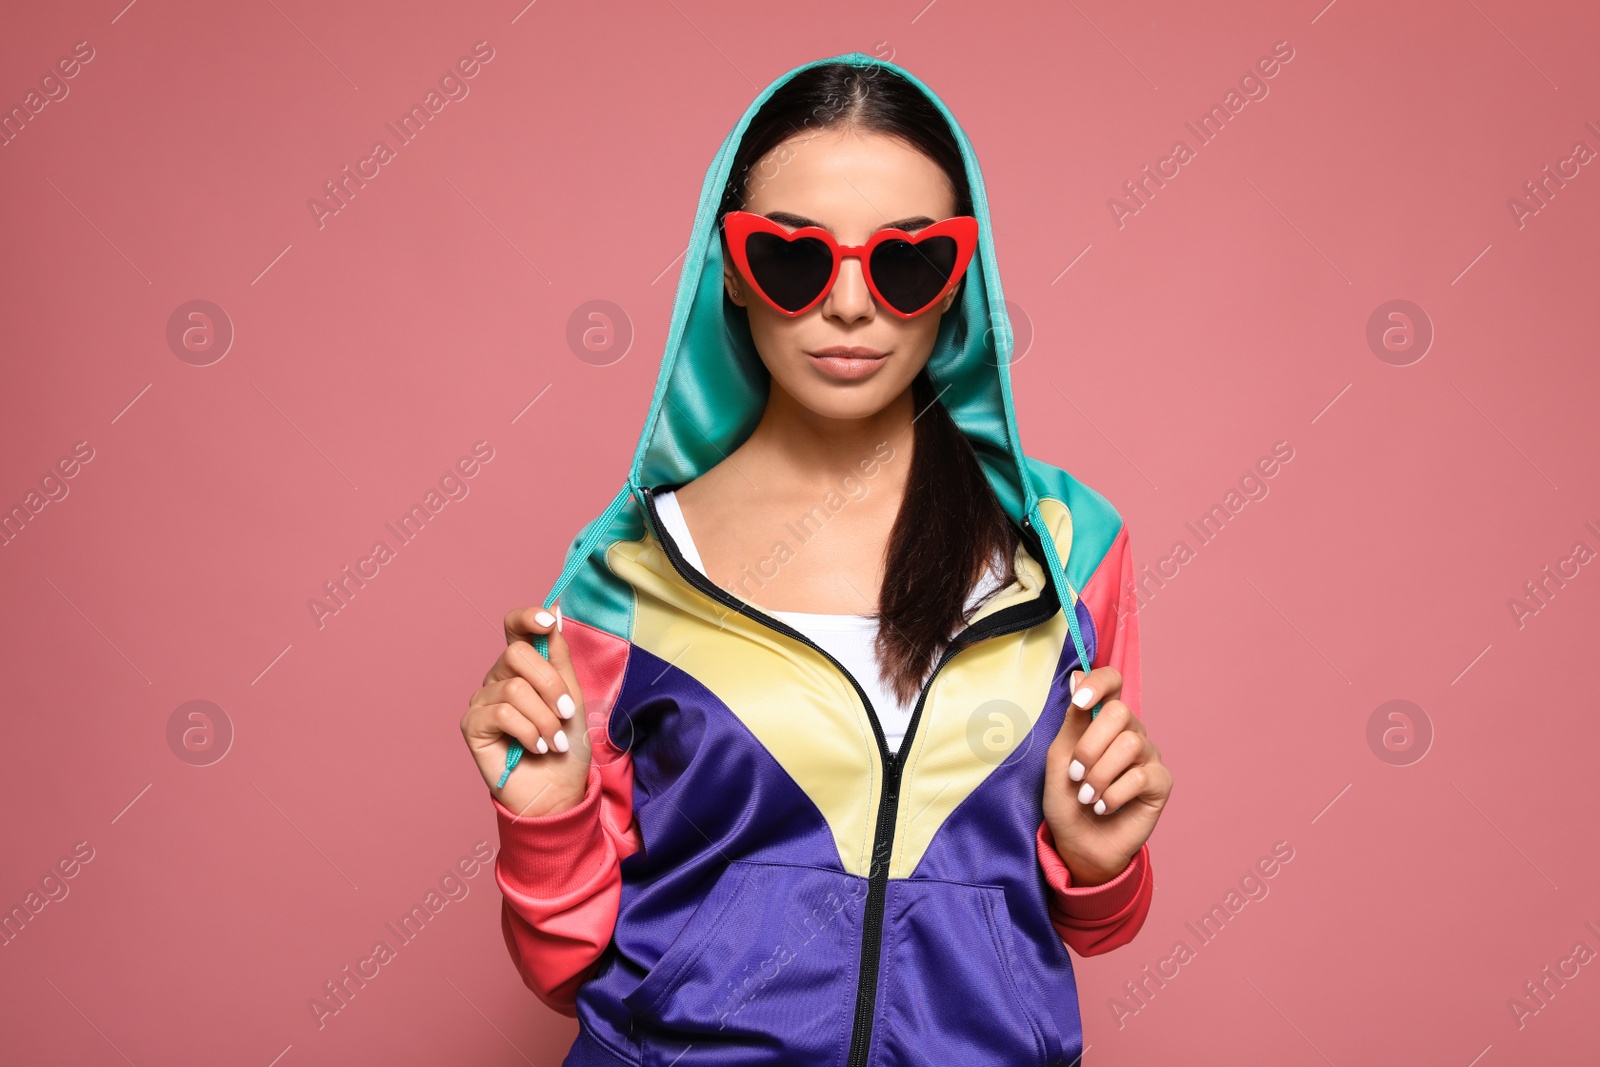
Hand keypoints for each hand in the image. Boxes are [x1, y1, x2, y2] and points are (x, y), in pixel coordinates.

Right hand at [461, 603, 591, 818]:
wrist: (558, 791)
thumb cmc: (565, 745)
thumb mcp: (572, 695)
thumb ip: (559, 655)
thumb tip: (554, 608)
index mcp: (524, 666)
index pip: (514, 627)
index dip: (528, 618)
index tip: (548, 623)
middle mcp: (499, 678)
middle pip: (516, 654)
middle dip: (551, 685)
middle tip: (565, 713)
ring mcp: (483, 700)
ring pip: (513, 688)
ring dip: (544, 718)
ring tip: (553, 740)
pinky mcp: (472, 725)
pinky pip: (501, 713)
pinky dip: (528, 732)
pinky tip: (536, 748)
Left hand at [1042, 665, 1171, 885]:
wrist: (1079, 844)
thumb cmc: (1067, 799)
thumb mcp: (1060, 756)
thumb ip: (1073, 719)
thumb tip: (1077, 675)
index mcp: (1103, 720)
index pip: (1112, 681)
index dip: (1099, 684)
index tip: (1080, 704)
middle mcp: (1130, 732)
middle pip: (1120, 713)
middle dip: (1090, 747)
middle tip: (1076, 775)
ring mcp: (1148, 756)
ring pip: (1130, 745)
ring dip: (1099, 775)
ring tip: (1088, 796)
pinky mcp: (1160, 783)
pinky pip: (1140, 777)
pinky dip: (1114, 795)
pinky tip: (1104, 807)